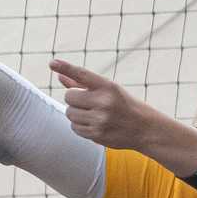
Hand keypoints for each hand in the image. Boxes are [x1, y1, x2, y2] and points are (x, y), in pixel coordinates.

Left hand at [49, 59, 184, 157]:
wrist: (144, 128)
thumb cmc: (123, 105)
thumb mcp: (108, 90)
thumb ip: (82, 84)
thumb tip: (58, 75)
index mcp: (108, 87)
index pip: (82, 74)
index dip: (66, 67)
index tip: (52, 63)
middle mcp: (104, 102)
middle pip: (69, 96)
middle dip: (74, 99)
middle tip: (87, 102)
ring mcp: (100, 120)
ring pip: (69, 113)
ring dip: (75, 113)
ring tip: (91, 114)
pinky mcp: (97, 134)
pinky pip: (74, 128)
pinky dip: (79, 126)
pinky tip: (93, 124)